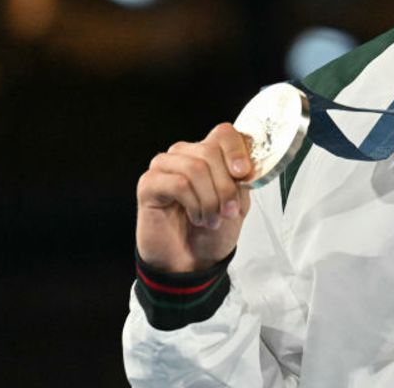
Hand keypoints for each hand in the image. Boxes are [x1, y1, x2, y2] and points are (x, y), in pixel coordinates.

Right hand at [135, 123, 253, 272]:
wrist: (194, 261)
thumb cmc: (214, 230)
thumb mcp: (239, 203)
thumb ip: (241, 180)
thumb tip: (243, 166)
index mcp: (211, 154)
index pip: (223, 133)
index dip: (236, 150)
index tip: (243, 173)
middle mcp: (186, 154)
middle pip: (210, 151)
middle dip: (225, 187)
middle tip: (228, 211)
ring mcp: (165, 167)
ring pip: (194, 167)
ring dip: (209, 199)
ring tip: (210, 219)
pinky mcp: (149, 184)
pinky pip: (177, 183)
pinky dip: (193, 204)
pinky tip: (195, 216)